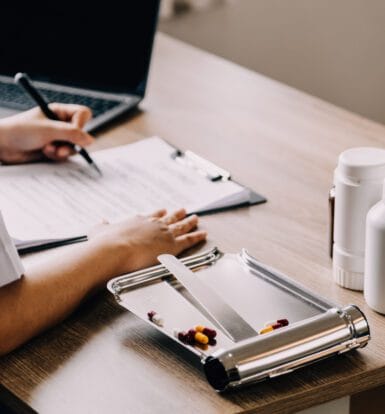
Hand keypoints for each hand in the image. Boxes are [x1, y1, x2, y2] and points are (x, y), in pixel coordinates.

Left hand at [0, 104, 93, 163]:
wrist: (3, 146)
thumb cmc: (20, 131)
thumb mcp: (48, 130)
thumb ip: (71, 134)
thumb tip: (91, 141)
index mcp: (59, 112)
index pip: (82, 114)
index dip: (81, 124)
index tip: (74, 132)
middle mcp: (61, 124)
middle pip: (81, 133)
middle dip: (71, 142)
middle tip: (60, 147)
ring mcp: (58, 138)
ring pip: (74, 146)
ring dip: (62, 150)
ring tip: (48, 150)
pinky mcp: (55, 150)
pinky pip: (66, 155)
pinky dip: (57, 156)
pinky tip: (45, 152)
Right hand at [89, 208, 206, 276]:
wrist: (113, 250)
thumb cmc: (105, 243)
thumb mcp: (99, 230)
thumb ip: (102, 226)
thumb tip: (101, 222)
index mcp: (138, 221)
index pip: (152, 216)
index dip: (158, 214)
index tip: (163, 210)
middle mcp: (153, 225)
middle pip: (169, 218)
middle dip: (177, 214)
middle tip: (184, 210)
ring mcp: (164, 234)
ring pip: (181, 226)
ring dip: (190, 222)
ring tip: (196, 218)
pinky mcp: (172, 245)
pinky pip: (189, 240)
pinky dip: (197, 236)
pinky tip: (204, 234)